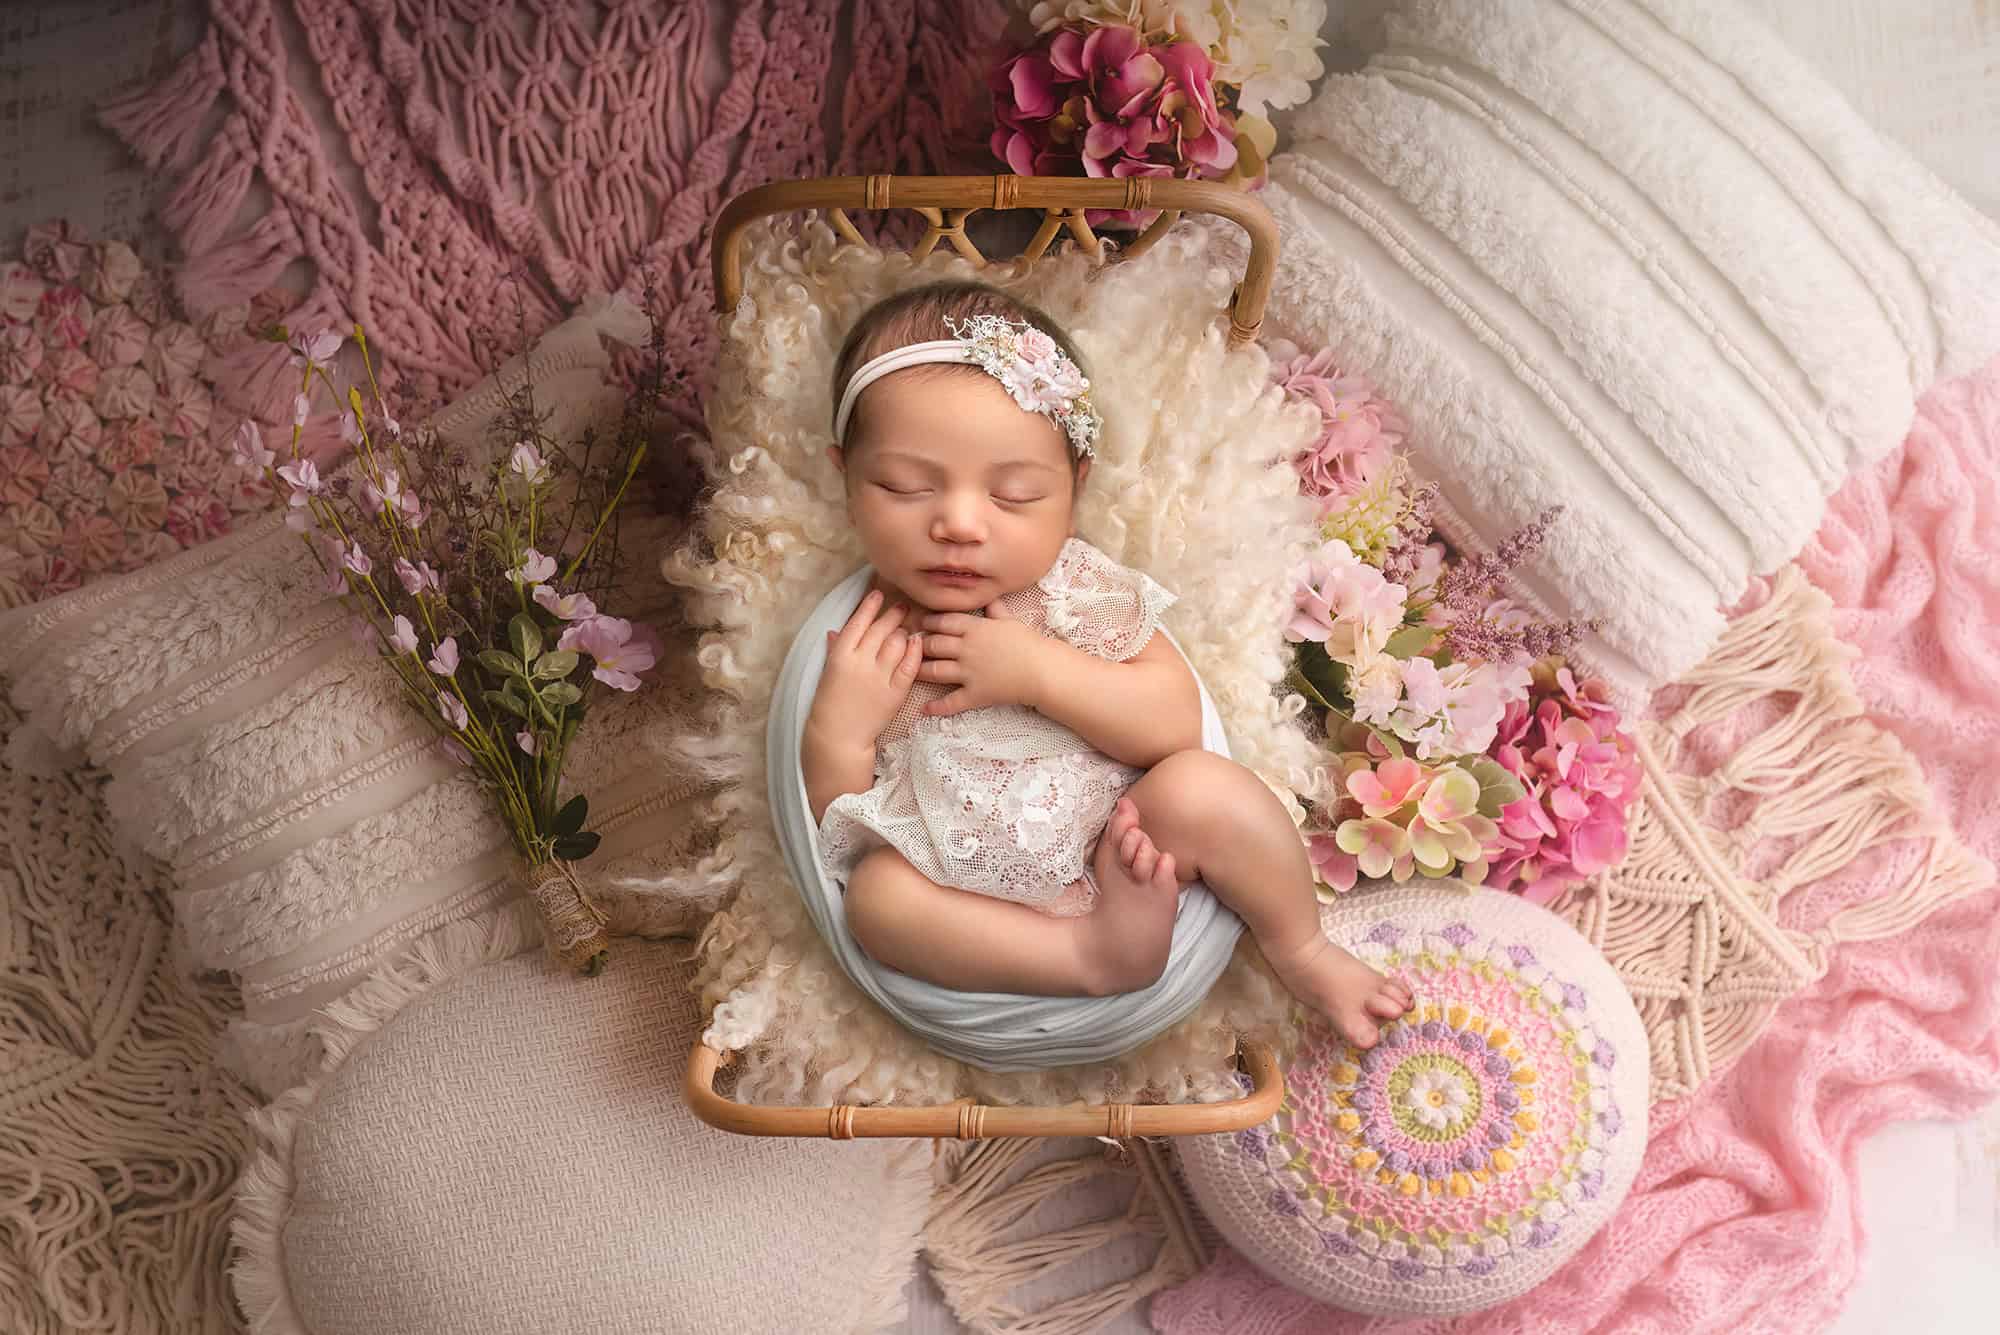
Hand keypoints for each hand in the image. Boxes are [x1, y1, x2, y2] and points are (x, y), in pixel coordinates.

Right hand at [808, 590, 921, 747]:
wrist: (838, 736)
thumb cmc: (830, 703)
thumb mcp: (828, 672)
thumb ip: (835, 649)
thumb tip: (836, 630)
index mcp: (840, 655)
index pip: (858, 622)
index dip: (870, 606)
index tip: (878, 594)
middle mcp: (860, 662)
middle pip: (881, 629)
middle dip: (893, 614)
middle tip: (902, 606)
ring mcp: (879, 677)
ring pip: (897, 643)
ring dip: (904, 632)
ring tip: (907, 628)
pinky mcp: (894, 692)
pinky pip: (909, 666)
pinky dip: (914, 652)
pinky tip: (917, 643)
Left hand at [917, 600, 1052, 716]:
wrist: (1042, 670)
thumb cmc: (1029, 643)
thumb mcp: (1010, 620)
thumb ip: (995, 609)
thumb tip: (988, 599)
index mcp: (975, 628)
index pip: (944, 621)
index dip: (929, 621)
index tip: (920, 622)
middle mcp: (967, 649)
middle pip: (934, 644)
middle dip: (919, 645)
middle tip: (909, 646)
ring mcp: (968, 673)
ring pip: (935, 671)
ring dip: (919, 671)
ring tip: (909, 671)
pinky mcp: (974, 694)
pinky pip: (951, 702)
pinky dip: (937, 707)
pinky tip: (925, 709)